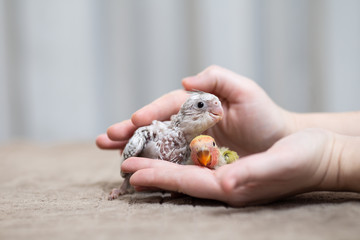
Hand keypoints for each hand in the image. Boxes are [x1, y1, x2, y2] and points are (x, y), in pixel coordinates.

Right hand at [96, 65, 294, 155]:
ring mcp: (192, 145)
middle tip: (105, 138)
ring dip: (134, 149)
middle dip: (130, 132)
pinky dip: (153, 167)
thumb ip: (216, 78)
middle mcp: (191, 125)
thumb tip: (185, 81)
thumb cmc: (265, 115)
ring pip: (159, 147)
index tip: (134, 120)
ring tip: (111, 151)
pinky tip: (136, 170)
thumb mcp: (244, 90)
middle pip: (156, 127)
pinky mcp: (198, 164)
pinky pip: (172, 165)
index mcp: (198, 105)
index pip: (170, 107)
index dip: (152, 112)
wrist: (283, 143)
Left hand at [121, 129, 336, 206]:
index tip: (132, 172)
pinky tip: (156, 144)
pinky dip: (171, 149)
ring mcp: (220, 167)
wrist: (316, 152)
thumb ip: (253, 174)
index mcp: (230, 185)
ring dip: (153, 155)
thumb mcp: (281, 165)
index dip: (159, 177)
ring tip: (125, 150)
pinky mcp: (224, 156)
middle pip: (176, 173)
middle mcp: (220, 178)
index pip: (187, 182)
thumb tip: (226, 182)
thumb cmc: (302, 159)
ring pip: (179, 162)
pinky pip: (192, 154)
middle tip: (118, 160)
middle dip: (147, 166)